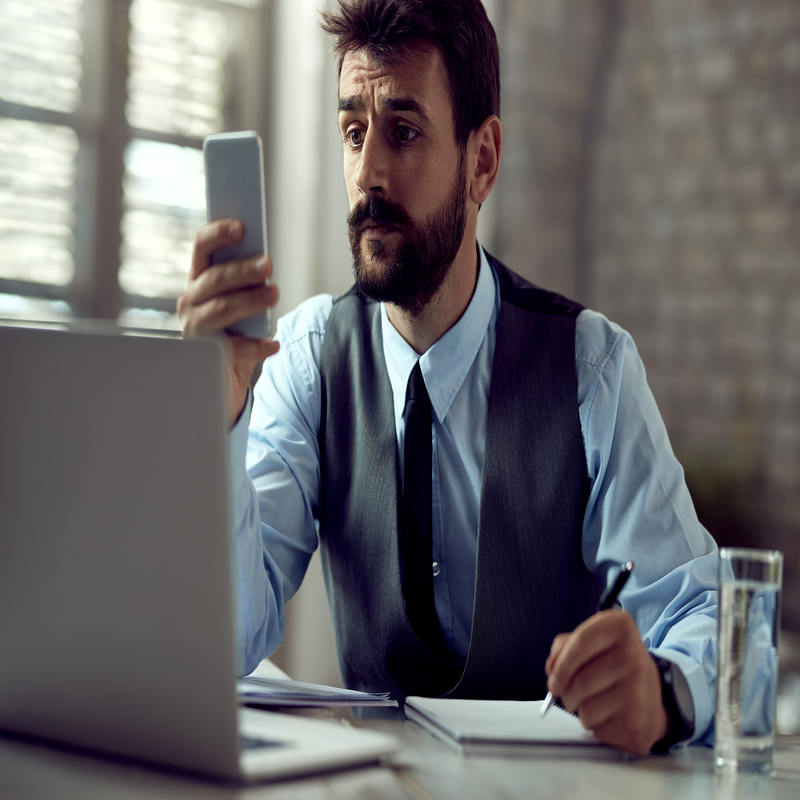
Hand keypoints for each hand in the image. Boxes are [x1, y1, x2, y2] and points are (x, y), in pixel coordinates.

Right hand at [178, 219, 279, 425]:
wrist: (224, 377)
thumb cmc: (236, 331)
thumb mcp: (241, 303)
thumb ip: (247, 283)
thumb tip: (264, 263)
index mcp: (199, 280)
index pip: (201, 248)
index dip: (218, 234)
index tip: (241, 227)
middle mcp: (190, 302)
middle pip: (214, 279)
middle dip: (241, 270)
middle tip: (267, 265)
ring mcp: (195, 330)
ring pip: (221, 309)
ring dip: (249, 300)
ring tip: (274, 294)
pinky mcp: (206, 357)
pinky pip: (233, 348)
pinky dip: (256, 345)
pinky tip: (273, 344)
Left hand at [544, 609, 666, 754]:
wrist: (650, 695)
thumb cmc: (612, 664)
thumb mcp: (593, 641)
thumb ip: (565, 646)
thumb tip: (552, 669)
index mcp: (620, 627)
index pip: (580, 643)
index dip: (561, 665)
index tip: (553, 678)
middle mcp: (634, 656)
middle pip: (581, 681)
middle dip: (566, 692)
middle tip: (569, 693)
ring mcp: (639, 691)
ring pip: (586, 708)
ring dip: (580, 709)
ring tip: (594, 701)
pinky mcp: (637, 723)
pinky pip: (597, 728)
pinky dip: (595, 725)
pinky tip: (609, 714)